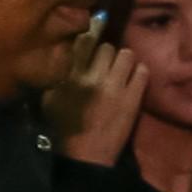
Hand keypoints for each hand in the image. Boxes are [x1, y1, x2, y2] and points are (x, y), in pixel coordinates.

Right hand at [45, 27, 148, 166]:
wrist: (86, 156)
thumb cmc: (64, 128)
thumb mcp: (49, 100)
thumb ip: (55, 75)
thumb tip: (64, 54)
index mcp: (70, 75)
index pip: (83, 42)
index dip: (90, 35)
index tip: (93, 35)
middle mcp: (93, 76)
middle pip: (107, 47)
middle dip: (106, 54)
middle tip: (105, 65)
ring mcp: (116, 86)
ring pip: (127, 54)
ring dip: (124, 61)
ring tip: (121, 72)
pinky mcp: (133, 98)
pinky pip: (142, 71)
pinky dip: (139, 73)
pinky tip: (133, 80)